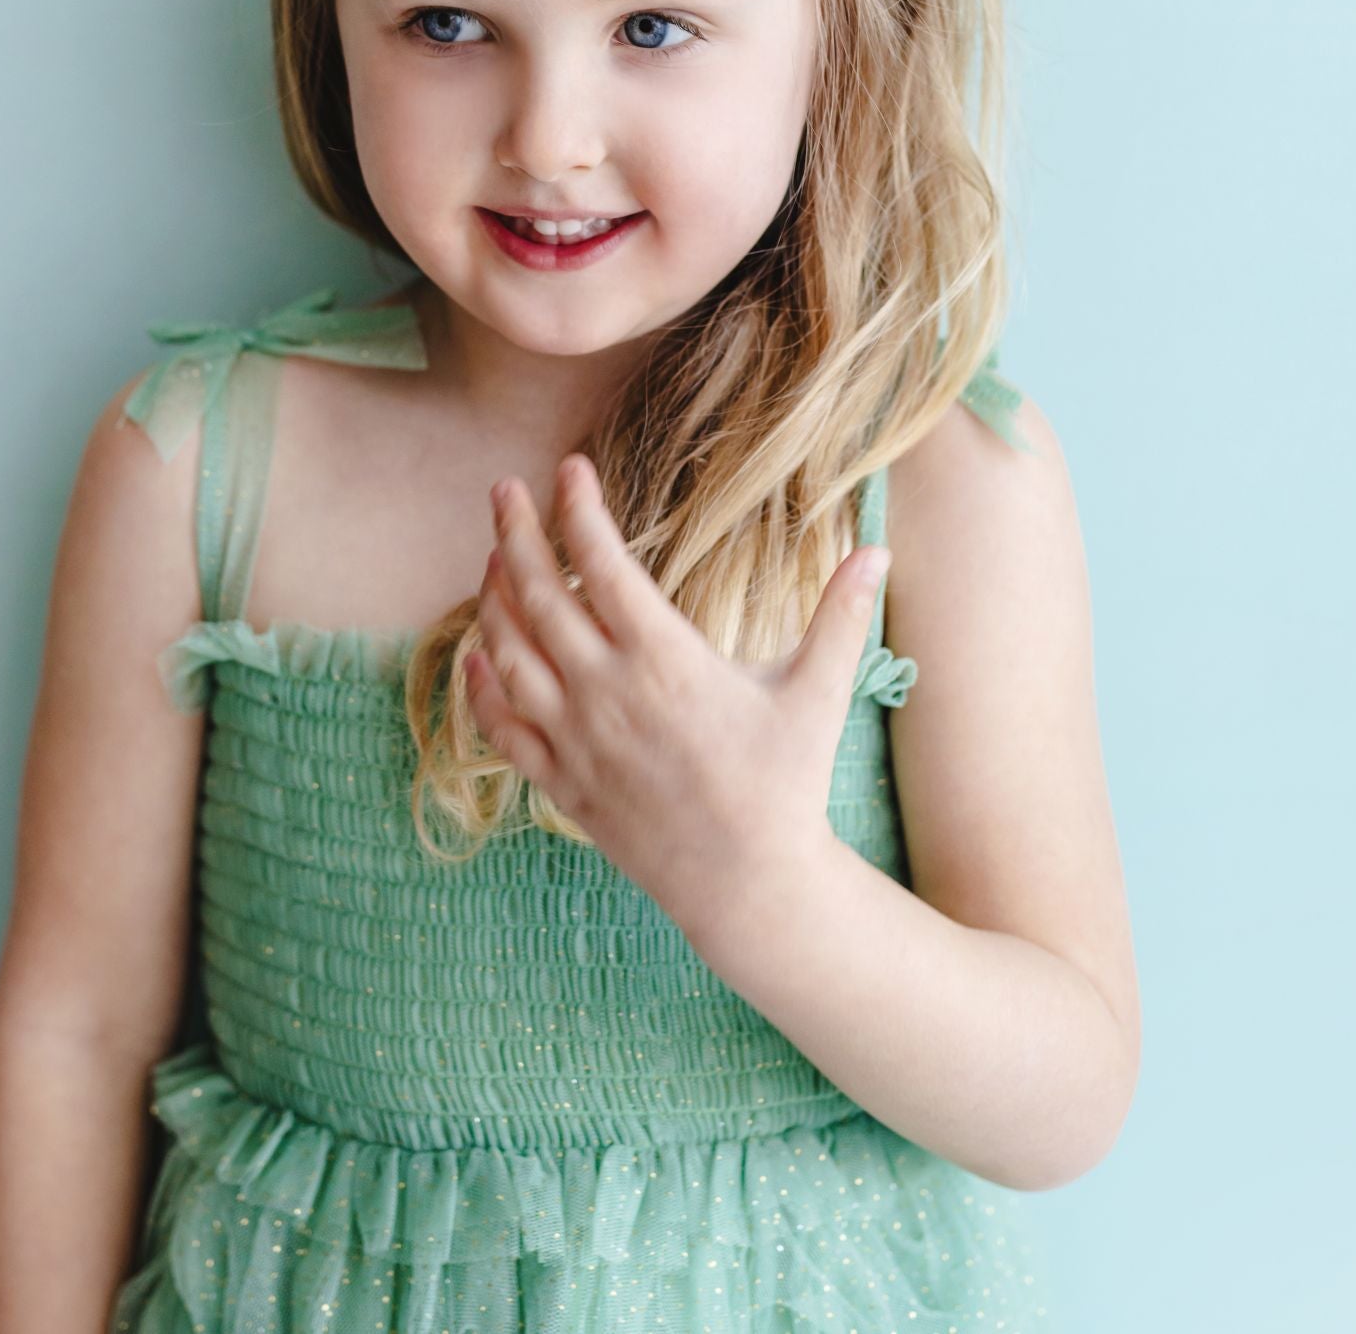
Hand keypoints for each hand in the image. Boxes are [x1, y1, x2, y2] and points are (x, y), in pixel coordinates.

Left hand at [466, 455, 891, 936]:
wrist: (749, 887)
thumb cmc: (786, 784)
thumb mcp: (818, 693)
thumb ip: (842, 617)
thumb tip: (881, 550)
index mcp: (664, 659)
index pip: (603, 562)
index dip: (578, 508)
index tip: (569, 467)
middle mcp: (607, 693)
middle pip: (539, 595)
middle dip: (515, 533)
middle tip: (502, 489)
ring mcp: (576, 739)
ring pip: (508, 653)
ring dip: (493, 598)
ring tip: (493, 556)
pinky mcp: (562, 783)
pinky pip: (501, 727)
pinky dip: (479, 687)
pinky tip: (474, 655)